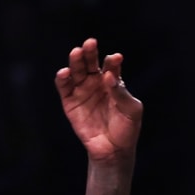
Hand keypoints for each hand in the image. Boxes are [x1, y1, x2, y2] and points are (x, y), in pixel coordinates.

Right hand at [56, 39, 142, 162]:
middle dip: (90, 52)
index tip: (116, 59)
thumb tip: (109, 75)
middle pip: (91, 63)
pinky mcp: (70, 103)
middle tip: (90, 43)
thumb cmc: (127, 130)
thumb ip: (121, 92)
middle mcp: (96, 83)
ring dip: (76, 60)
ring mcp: (82, 91)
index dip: (113, 61)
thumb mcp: (132, 110)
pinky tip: (65, 72)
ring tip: (77, 52)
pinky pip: (64, 87)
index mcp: (114, 82)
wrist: (113, 151)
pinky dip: (62, 78)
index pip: (111, 66)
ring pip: (77, 71)